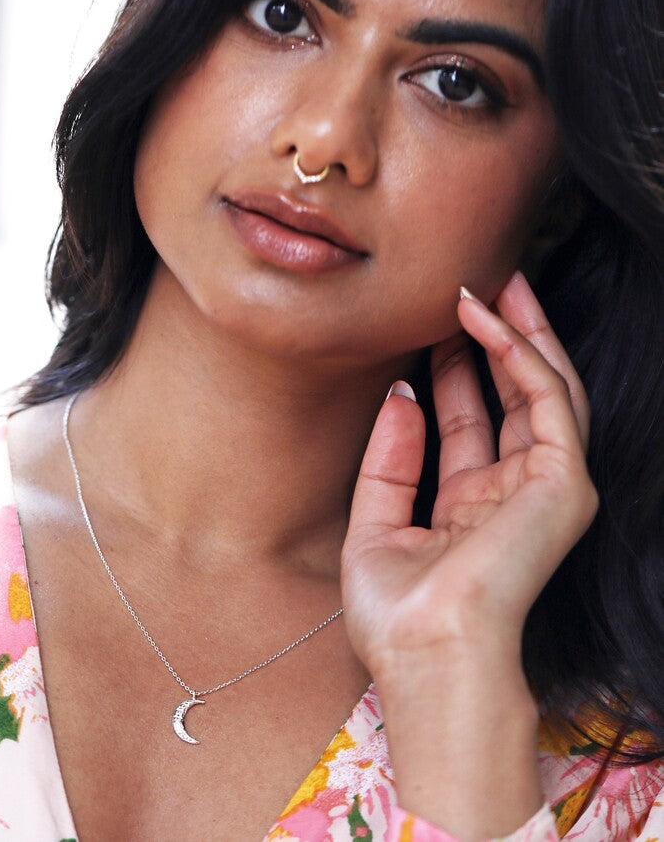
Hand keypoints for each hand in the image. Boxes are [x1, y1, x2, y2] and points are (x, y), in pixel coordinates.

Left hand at [339, 271, 598, 835]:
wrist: (424, 655)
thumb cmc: (396, 613)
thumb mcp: (373, 522)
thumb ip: (390, 457)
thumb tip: (402, 391)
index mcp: (471, 507)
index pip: (470, 422)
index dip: (455, 370)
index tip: (434, 324)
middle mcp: (513, 494)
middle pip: (514, 399)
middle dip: (499, 340)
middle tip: (479, 286)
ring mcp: (546, 489)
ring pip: (543, 390)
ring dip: (519, 333)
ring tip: (494, 283)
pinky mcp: (564, 484)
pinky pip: (550, 402)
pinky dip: (522, 355)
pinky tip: (489, 320)